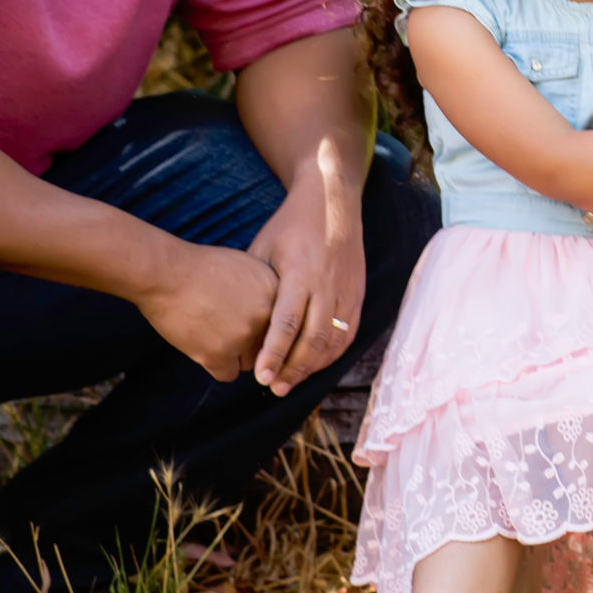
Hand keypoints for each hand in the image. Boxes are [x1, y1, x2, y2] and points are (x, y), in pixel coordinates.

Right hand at [136, 244, 280, 381]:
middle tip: (224, 326)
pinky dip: (214, 365)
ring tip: (211, 333)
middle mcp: (266, 316)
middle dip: (249, 341)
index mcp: (276, 292)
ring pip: (250, 363)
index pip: (281, 326)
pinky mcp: (219, 355)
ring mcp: (244, 336)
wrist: (165, 272)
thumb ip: (265, 293)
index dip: (262, 325)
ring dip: (233, 355)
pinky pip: (227, 375)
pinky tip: (202, 345)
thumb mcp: (246, 267)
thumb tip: (275, 319)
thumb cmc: (201, 268)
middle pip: (267, 346)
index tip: (244, 319)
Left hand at [247, 173, 364, 394]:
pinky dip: (331, 355)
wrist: (333, 203)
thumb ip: (254, 285)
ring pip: (333, 341)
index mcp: (301, 271)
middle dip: (293, 369)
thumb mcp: (263, 247)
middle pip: (313, 339)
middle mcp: (328, 284)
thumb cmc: (289, 226)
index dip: (274, 353)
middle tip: (273, 388)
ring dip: (312, 367)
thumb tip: (234, 322)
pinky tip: (313, 367)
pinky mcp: (358, 295)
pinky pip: (348, 334)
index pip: (288, 322)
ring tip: (288, 383)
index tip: (260, 377)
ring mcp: (347, 291)